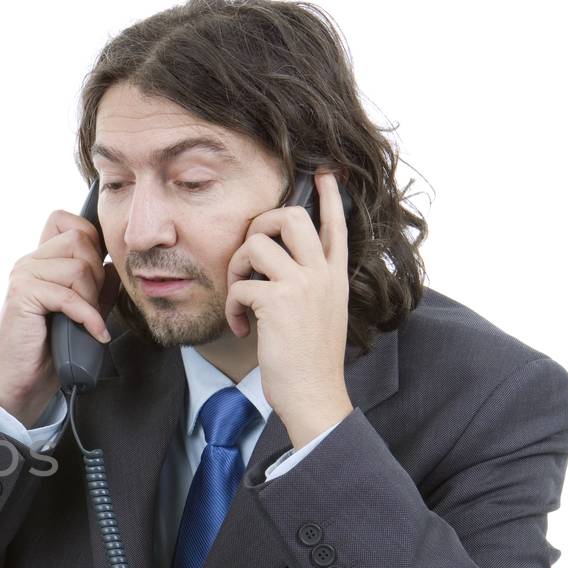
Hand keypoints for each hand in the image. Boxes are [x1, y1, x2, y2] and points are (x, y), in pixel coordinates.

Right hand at [0, 210, 114, 426]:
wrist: (26, 381)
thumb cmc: (51, 348)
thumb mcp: (83, 311)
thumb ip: (97, 286)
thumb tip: (114, 265)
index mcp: (41, 260)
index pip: (64, 219)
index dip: (90, 238)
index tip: (98, 273)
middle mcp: (29, 262)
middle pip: (79, 240)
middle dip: (97, 273)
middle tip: (94, 304)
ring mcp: (22, 276)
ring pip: (77, 267)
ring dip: (92, 298)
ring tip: (88, 321)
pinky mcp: (21, 296)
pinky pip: (67, 295)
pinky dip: (87, 316)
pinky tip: (94, 332)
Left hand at [224, 171, 353, 447]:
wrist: (314, 393)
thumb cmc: (310, 361)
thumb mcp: (321, 314)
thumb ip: (309, 286)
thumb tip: (278, 269)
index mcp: (335, 276)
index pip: (336, 225)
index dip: (329, 197)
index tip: (324, 174)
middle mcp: (323, 274)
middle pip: (291, 217)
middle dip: (260, 224)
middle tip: (249, 251)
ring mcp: (303, 285)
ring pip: (257, 244)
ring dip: (236, 269)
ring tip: (240, 298)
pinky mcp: (279, 301)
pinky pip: (240, 285)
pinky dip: (231, 306)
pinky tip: (239, 327)